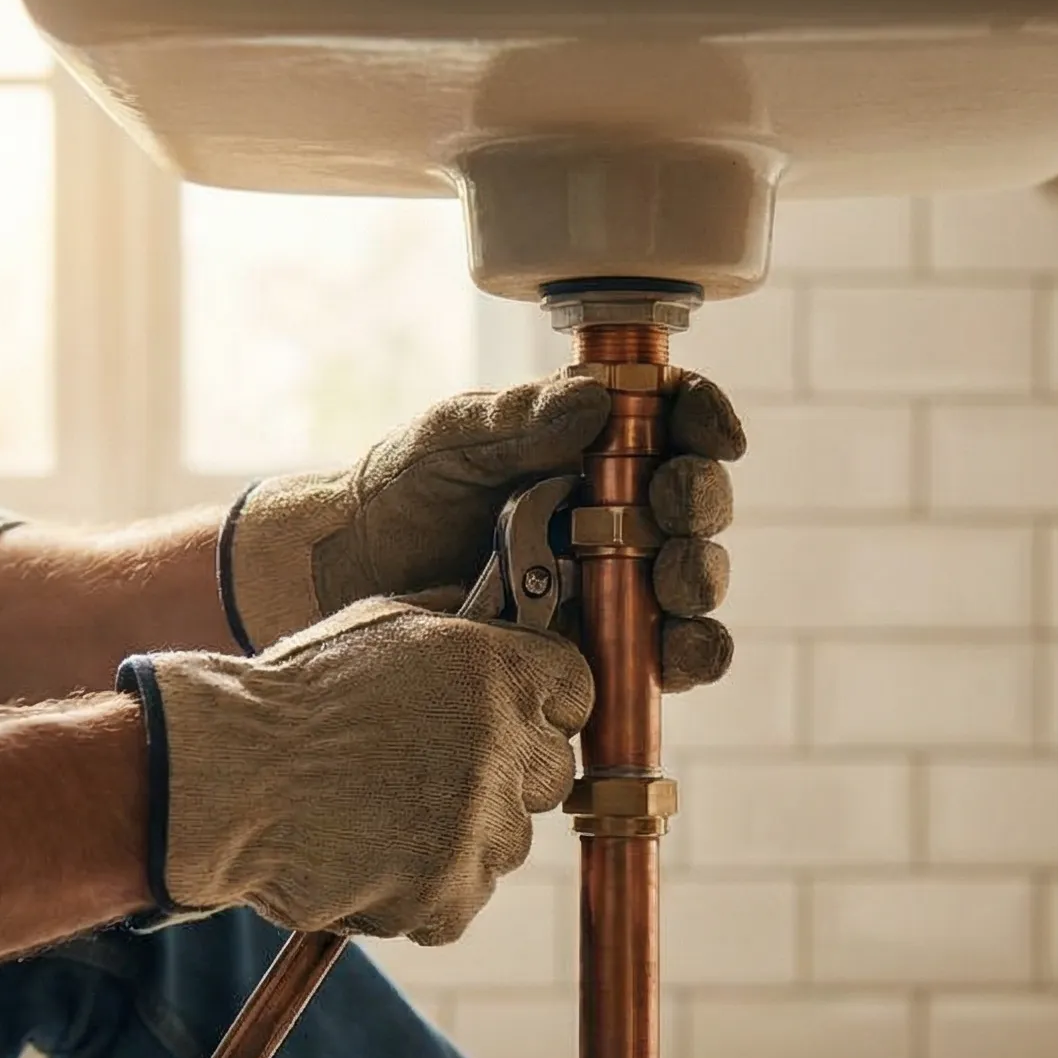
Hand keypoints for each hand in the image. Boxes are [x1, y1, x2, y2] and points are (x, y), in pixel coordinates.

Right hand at [117, 599, 589, 942]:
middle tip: (431, 773)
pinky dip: (421, 892)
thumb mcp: (381, 624)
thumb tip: (511, 620)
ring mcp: (477, 825)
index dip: (547, 707)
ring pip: (505, 843)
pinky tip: (370, 859)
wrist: (222, 779)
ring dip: (460, 838)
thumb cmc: (290, 697)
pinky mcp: (446, 892)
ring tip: (383, 815)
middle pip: (552, 774)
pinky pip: (460, 900)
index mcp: (495, 669)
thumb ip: (460, 628)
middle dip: (505, 776)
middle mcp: (501, 745)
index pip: (577, 691)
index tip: (515, 720)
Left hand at [220, 371, 742, 689]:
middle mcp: (620, 512)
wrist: (349, 581)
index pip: (673, 420)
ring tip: (670, 581)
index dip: (704, 419)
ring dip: (698, 577)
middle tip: (669, 504)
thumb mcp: (452, 439)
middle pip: (696, 502)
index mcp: (593, 445)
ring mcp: (618, 584)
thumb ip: (518, 420)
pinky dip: (692, 654)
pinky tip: (680, 649)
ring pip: (694, 581)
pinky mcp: (606, 650)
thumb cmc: (400, 495)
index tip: (708, 431)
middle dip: (697, 501)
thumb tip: (599, 399)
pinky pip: (671, 657)